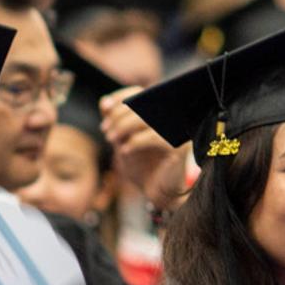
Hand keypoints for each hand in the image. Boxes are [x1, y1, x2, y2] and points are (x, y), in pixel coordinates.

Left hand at [100, 86, 188, 208]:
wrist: (156, 192)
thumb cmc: (141, 165)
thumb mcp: (122, 140)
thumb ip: (114, 120)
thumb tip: (105, 102)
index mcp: (159, 111)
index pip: (139, 92)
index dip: (119, 99)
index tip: (105, 111)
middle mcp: (171, 117)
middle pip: (141, 103)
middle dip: (118, 116)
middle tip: (106, 131)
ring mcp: (178, 131)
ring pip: (146, 118)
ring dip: (123, 126)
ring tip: (112, 140)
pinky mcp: (180, 148)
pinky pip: (154, 137)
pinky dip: (135, 142)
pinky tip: (125, 150)